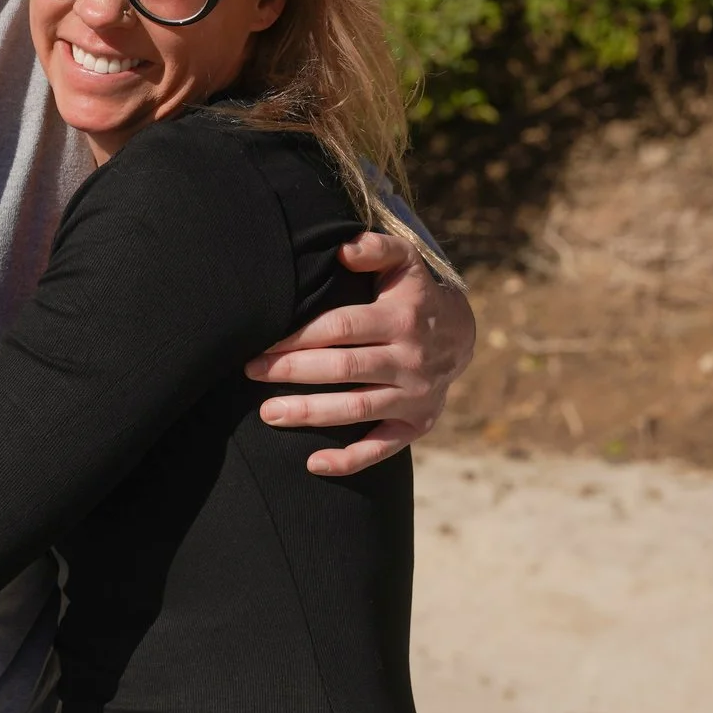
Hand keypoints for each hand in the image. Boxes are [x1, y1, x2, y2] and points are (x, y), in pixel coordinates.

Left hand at [248, 232, 476, 475]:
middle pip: (344, 369)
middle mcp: (411, 360)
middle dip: (294, 373)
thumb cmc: (414, 294)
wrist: (461, 334)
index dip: (300, 337)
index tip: (262, 344)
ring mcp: (415, 396)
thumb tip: (343, 249)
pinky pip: (382, 448)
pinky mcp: (417, 425)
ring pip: (357, 410)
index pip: (342, 329)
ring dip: (311, 414)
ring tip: (268, 414)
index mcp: (401, 319)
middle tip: (251, 373)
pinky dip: (349, 460)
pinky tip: (313, 463)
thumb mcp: (404, 262)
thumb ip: (375, 248)